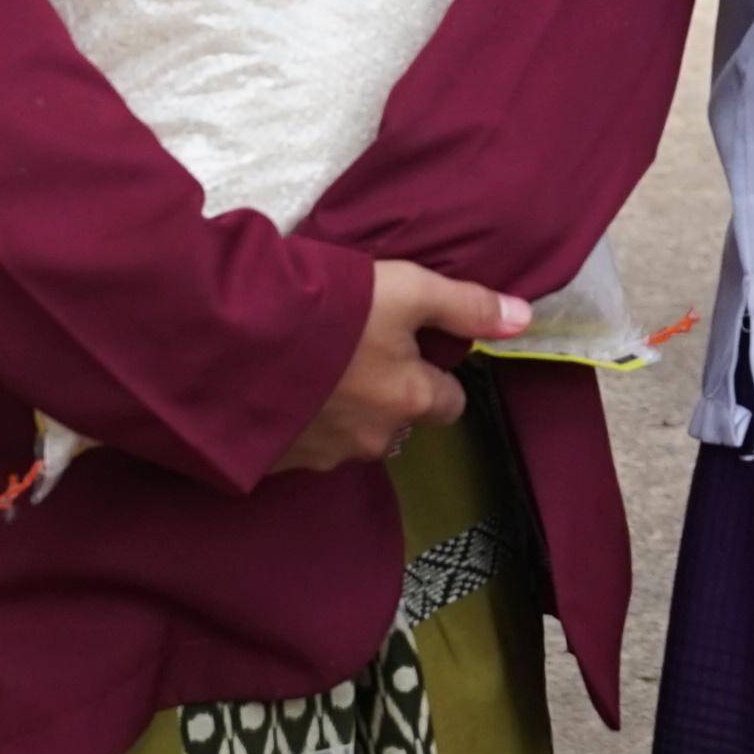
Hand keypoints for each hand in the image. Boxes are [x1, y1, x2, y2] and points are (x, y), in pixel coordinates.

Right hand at [284, 261, 522, 473]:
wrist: (229, 343)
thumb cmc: (330, 309)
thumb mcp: (407, 290)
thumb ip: (466, 305)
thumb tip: (524, 320)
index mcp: (410, 401)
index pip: (448, 403)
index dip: (433, 375)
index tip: (409, 348)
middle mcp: (371, 439)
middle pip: (395, 423)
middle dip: (384, 397)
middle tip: (353, 353)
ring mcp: (318, 456)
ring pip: (346, 436)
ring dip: (337, 411)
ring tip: (309, 368)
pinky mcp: (271, 463)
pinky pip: (297, 445)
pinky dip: (294, 423)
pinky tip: (275, 388)